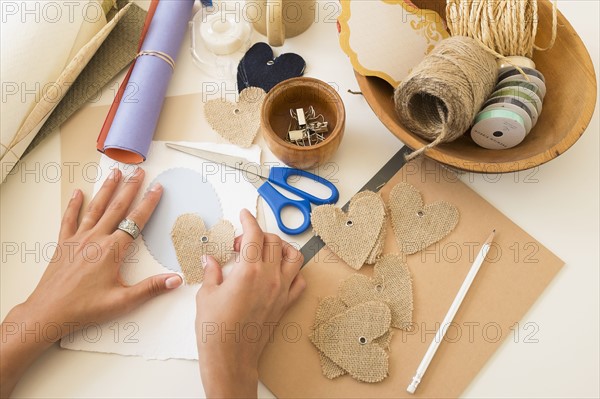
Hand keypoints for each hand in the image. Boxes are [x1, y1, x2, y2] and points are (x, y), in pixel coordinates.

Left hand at [0, 167, 182, 397]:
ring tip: (115, 173)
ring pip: (96, 208)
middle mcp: (96, 239)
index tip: (157, 188)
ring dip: (107, 189)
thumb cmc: (85, 308)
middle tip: (139, 172)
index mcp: (113, 250)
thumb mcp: (123, 301)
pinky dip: (74, 205)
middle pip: (117, 207)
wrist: (49, 312)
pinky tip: (78, 193)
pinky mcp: (64, 244)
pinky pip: (70, 219)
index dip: (149, 203)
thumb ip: (151, 288)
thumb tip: (176, 280)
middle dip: (130, 188)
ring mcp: (78, 239)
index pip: (136, 221)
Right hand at [196, 209, 305, 397]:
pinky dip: (293, 272)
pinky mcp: (285, 304)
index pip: (253, 235)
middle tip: (241, 242)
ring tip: (267, 250)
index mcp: (249, 271)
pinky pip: (299, 281)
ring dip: (282, 248)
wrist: (230, 357)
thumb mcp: (206, 295)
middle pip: (273, 241)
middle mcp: (269, 278)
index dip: (249, 220)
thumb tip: (210, 261)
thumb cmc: (217, 330)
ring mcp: (281, 291)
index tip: (244, 215)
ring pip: (294, 257)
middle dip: (258, 234)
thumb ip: (211, 272)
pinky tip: (280, 273)